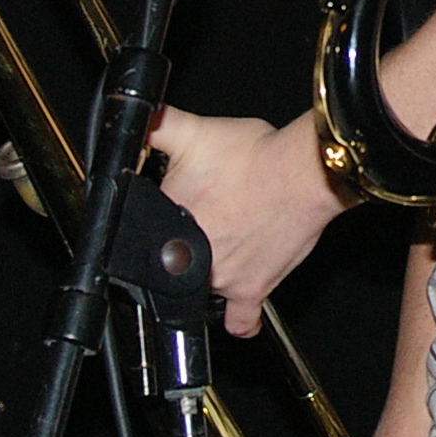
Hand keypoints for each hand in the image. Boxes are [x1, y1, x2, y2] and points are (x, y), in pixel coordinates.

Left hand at [150, 105, 353, 334]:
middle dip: (186, 241)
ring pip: (201, 284)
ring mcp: (219, 278)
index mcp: (168, 219)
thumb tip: (132, 117)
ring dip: (209, 268)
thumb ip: (158, 125)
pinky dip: (238, 319)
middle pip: (175, 258)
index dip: (162, 214)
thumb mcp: (195, 131)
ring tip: (224, 244)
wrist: (303, 173)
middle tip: (211, 214)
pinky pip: (239, 319)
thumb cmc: (256, 154)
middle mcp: (187, 255)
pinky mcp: (251, 290)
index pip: (146, 228)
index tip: (177, 205)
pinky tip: (236, 316)